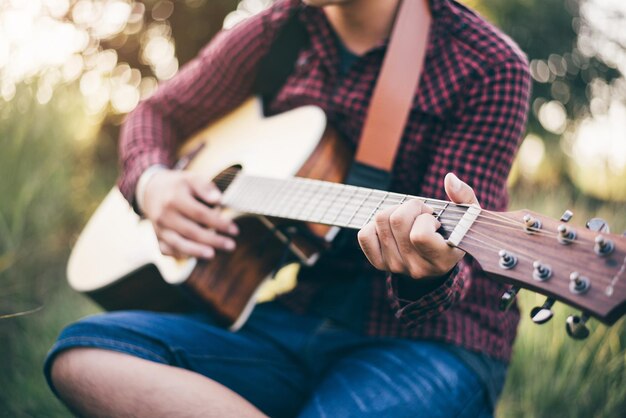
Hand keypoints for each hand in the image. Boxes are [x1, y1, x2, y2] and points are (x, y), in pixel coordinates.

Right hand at [142, 170, 238, 258]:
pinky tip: (196, 256)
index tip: (235, 230)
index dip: (218, 223)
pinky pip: (167, 250)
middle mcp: (164, 215)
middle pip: (191, 231)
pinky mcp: (157, 237)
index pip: (200, 214)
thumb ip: (205, 187)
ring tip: (213, 255)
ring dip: (197, 251)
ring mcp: (159, 228)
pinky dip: (181, 255)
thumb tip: (217, 200)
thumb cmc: (178, 185)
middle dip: (213, 240)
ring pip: (178, 244)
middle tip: (231, 245)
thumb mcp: (191, 179)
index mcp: (175, 199)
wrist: (151, 190)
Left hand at [357, 173, 478, 279]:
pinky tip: (391, 227)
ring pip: (380, 222)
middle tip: (420, 213)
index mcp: (442, 259)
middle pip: (397, 221)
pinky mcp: (380, 264)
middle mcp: (417, 268)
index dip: (424, 218)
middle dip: (409, 207)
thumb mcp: (466, 217)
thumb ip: (464, 196)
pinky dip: (374, 225)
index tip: (433, 219)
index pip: (420, 235)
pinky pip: (364, 235)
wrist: (438, 262)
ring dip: (394, 211)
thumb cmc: (453, 234)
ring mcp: (396, 267)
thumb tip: (449, 178)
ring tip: (408, 218)